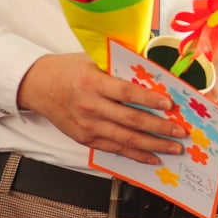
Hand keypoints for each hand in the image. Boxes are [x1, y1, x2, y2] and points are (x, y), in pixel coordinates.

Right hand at [16, 52, 186, 164]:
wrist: (37, 86)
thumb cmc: (68, 70)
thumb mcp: (92, 60)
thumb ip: (119, 69)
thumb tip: (153, 74)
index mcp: (93, 83)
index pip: (126, 93)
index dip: (149, 99)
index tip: (169, 105)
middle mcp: (90, 106)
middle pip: (131, 120)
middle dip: (159, 128)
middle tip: (180, 132)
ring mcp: (87, 126)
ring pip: (126, 139)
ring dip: (153, 146)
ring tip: (173, 148)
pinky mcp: (85, 139)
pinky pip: (115, 149)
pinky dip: (135, 155)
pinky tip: (152, 157)